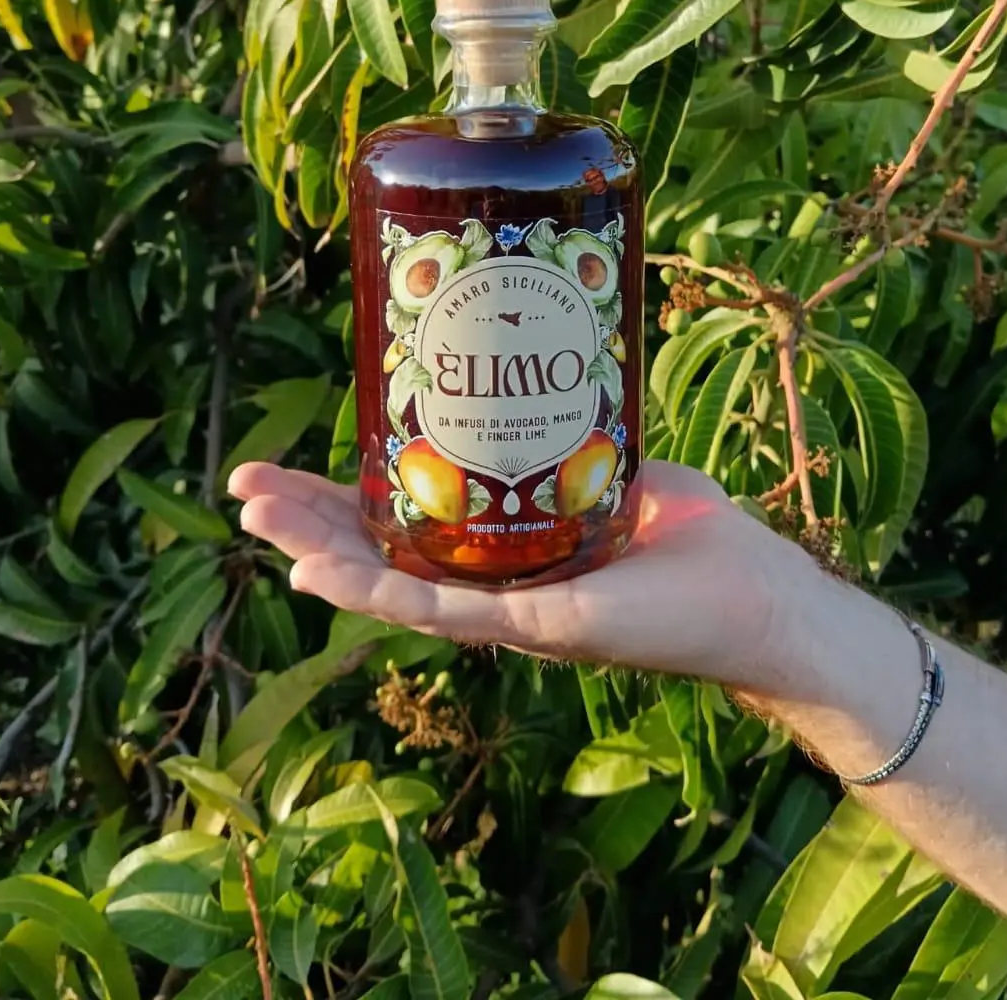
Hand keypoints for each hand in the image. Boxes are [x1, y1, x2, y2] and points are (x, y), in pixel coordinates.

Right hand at [228, 460, 793, 683]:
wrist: (764, 598)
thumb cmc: (701, 546)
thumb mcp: (614, 474)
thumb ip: (571, 447)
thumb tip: (544, 383)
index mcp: (506, 558)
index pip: (406, 530)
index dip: (342, 501)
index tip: (287, 466)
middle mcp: (495, 594)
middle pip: (379, 559)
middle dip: (305, 524)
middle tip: (242, 487)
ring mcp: (511, 616)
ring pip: (390, 589)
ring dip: (315, 555)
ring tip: (256, 518)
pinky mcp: (539, 624)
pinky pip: (442, 612)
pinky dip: (375, 595)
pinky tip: (320, 574)